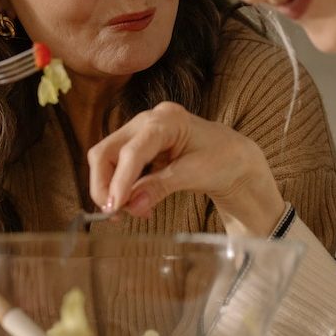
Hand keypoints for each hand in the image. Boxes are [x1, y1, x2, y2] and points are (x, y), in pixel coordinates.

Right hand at [86, 101, 286, 237]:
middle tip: (114, 214)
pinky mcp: (136, 146)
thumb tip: (131, 206)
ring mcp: (139, 131)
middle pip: (106, 151)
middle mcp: (147, 121)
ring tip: (132, 212)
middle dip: (103, 185)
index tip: (114, 208)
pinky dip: (121, 188)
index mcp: (167, 120)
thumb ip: (161, 187)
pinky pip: (116, 167)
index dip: (119, 181)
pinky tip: (137, 203)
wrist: (231, 156)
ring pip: (106, 160)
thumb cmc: (221, 158)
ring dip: (111, 189)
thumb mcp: (194, 174)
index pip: (132, 151)